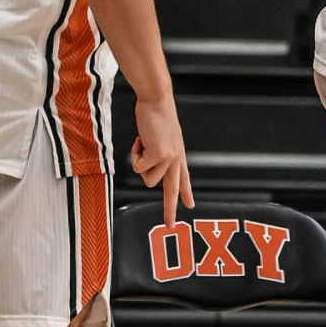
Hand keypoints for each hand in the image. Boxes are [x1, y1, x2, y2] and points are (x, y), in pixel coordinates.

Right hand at [130, 94, 194, 224]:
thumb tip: (147, 166)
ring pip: (147, 179)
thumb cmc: (156, 115)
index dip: (186, 192)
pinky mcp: (158, 156)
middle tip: (170, 225)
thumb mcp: (161, 138)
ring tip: (143, 144)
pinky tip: (140, 141)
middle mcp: (176, 159)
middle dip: (170, 209)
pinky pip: (138, 167)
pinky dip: (134, 154)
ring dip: (140, 163)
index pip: (185, 177)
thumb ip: (159, 153)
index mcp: (178, 155)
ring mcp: (168, 159)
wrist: (156, 101)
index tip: (191, 206)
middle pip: (173, 190)